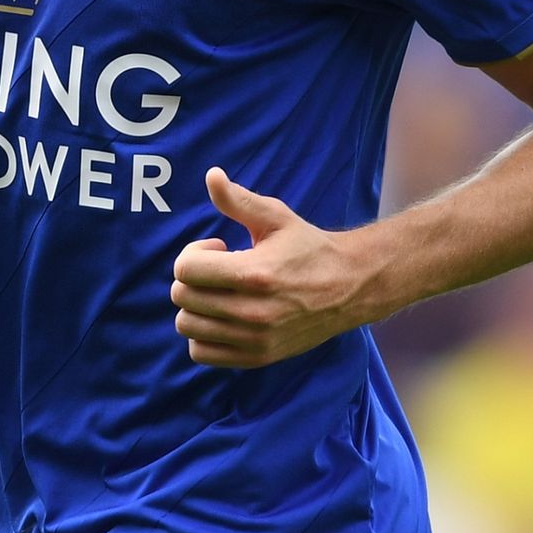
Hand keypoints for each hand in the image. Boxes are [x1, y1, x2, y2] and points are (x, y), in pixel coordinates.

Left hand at [170, 167, 364, 367]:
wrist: (349, 287)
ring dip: (196, 305)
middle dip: (193, 276)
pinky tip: (223, 314)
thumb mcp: (276, 216)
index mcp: (254, 274)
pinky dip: (203, 333)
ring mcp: (254, 340)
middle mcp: (252, 312)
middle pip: (182, 297)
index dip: (193, 253)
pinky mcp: (257, 357)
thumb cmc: (309, 247)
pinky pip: (202, 352)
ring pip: (187, 326)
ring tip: (221, 291)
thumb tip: (211, 175)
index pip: (186, 270)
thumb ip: (238, 200)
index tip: (218, 247)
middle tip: (219, 268)